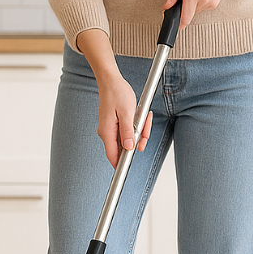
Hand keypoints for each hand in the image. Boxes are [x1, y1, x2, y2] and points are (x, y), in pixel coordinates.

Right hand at [76, 28, 153, 167]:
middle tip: (145, 129)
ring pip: (129, 140)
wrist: (111, 79)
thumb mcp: (126, 112)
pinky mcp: (116, 125)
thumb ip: (128, 131)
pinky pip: (129, 132)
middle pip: (124, 149)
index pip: (113, 156)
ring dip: (140, 132)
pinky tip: (142, 116)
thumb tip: (129, 148)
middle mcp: (107, 133)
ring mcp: (111, 130)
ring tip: (144, 117)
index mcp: (107, 132)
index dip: (121, 166)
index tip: (127, 174)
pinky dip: (137, 126)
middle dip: (138, 141)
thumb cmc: (117, 93)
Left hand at [164, 0, 252, 27]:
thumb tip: (167, 6)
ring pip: (195, 11)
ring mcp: (210, 3)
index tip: (175, 27)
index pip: (185, 18)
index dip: (179, 25)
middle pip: (189, 14)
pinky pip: (202, 8)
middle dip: (185, 7)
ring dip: (193, 4)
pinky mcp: (215, 4)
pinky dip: (200, 2)